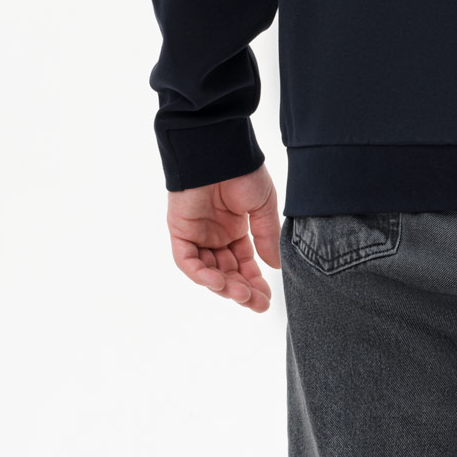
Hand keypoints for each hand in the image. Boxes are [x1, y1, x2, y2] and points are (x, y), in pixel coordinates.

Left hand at [167, 163, 280, 313]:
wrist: (220, 152)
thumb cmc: (243, 172)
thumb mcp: (263, 207)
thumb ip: (266, 236)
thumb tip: (276, 266)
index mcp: (235, 229)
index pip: (243, 263)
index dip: (254, 281)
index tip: (267, 298)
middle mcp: (215, 236)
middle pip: (227, 272)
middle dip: (242, 290)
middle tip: (258, 304)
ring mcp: (197, 235)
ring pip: (208, 271)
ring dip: (224, 286)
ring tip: (243, 296)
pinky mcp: (180, 232)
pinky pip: (188, 261)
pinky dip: (202, 274)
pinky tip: (220, 282)